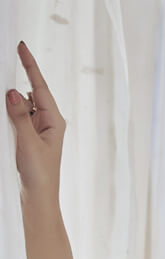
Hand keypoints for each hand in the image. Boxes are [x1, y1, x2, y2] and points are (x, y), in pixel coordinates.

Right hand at [6, 40, 65, 201]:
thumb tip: (12, 92)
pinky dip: (10, 112)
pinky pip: (18, 117)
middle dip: (19, 79)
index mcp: (54, 121)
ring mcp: (38, 130)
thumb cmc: (40, 175)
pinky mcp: (29, 137)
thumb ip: (19, 117)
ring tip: (6, 101)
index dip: (30, 66)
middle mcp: (48, 122)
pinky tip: (4, 112)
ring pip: (22, 105)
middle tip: (6, 64)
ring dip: (12, 101)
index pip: (39, 87)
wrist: (38, 199)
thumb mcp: (28, 143)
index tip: (21, 46)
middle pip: (31, 92)